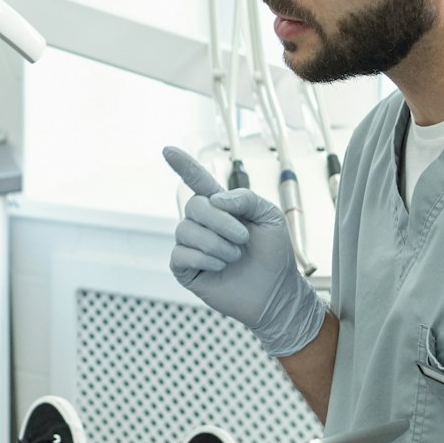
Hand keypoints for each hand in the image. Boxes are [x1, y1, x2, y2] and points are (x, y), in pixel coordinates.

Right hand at [165, 146, 326, 358]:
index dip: (183, 166)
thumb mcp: (270, 217)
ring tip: (235, 256)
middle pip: (194, 206)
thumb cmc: (274, 255)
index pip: (197, 181)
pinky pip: (181, 253)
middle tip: (243, 237)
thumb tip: (215, 200)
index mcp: (221, 207)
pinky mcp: (185, 268)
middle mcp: (203, 224)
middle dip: (221, 221)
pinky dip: (205, 258)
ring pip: (186, 230)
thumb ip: (245, 199)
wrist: (276, 292)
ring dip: (217, 243)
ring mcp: (192, 246)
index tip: (167, 150)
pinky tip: (220, 267)